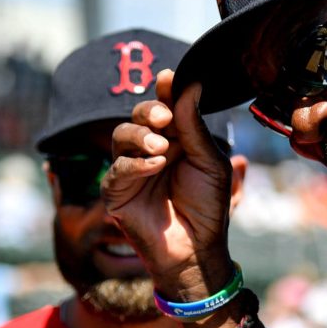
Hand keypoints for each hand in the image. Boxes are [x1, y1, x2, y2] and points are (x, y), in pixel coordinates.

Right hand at [103, 69, 233, 297]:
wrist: (199, 249)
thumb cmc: (208, 207)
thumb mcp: (209, 161)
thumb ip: (195, 125)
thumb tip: (189, 83)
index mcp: (174, 140)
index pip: (164, 107)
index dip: (165, 92)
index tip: (169, 78)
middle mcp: (150, 151)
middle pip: (138, 116)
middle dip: (149, 111)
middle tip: (164, 117)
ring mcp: (131, 171)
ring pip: (121, 136)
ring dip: (140, 135)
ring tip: (162, 148)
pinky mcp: (117, 193)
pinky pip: (117, 168)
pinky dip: (136, 163)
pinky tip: (155, 165)